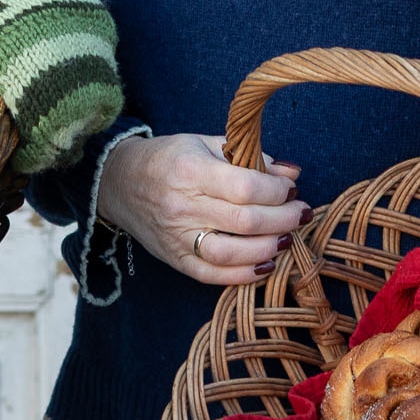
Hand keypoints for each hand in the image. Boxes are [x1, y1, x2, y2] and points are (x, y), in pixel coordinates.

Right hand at [97, 132, 305, 285]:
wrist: (119, 182)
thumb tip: (292, 173)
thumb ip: (249, 156)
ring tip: (286, 237)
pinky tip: (265, 264)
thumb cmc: (168, 159)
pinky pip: (212, 275)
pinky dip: (243, 275)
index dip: (277, 191)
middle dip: (283, 219)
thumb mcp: (205, 144)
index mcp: (191, 171)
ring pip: (231, 253)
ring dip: (268, 248)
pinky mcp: (174, 259)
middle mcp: (183, 206)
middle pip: (245, 221)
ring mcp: (177, 237)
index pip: (245, 186)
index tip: (291, 189)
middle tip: (300, 213)